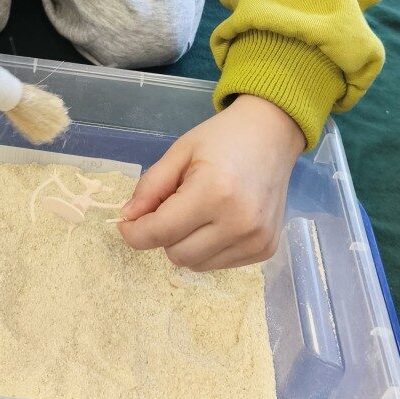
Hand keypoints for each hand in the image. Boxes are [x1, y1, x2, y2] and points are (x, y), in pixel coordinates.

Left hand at [118, 95, 304, 269]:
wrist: (273, 133)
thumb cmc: (223, 138)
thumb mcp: (180, 151)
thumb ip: (151, 186)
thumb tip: (128, 218)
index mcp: (213, 192)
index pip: (160, 232)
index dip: (134, 233)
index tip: (126, 224)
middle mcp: (238, 222)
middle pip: (176, 254)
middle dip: (164, 234)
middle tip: (172, 206)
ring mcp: (255, 240)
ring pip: (196, 265)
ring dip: (186, 243)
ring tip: (198, 211)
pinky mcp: (265, 249)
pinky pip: (219, 264)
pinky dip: (208, 248)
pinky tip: (218, 220)